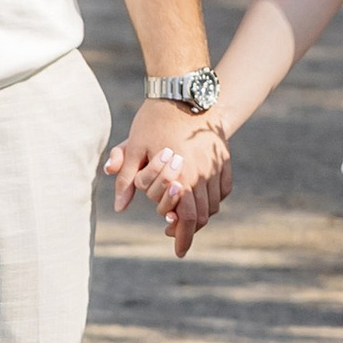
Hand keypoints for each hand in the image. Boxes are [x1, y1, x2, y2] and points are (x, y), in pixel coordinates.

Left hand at [105, 101, 231, 258]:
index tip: (178, 251)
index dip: (183, 239)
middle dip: (191, 230)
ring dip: (201, 214)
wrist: (184, 91)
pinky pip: (223, 188)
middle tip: (178, 237)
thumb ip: (126, 179)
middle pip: (202, 215)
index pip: (187, 219)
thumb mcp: (134, 147)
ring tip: (185, 216)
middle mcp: (202, 175)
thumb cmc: (155, 119)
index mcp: (181, 177)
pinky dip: (213, 198)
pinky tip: (200, 197)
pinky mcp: (223, 157)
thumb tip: (119, 206)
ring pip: (213, 203)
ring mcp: (215, 166)